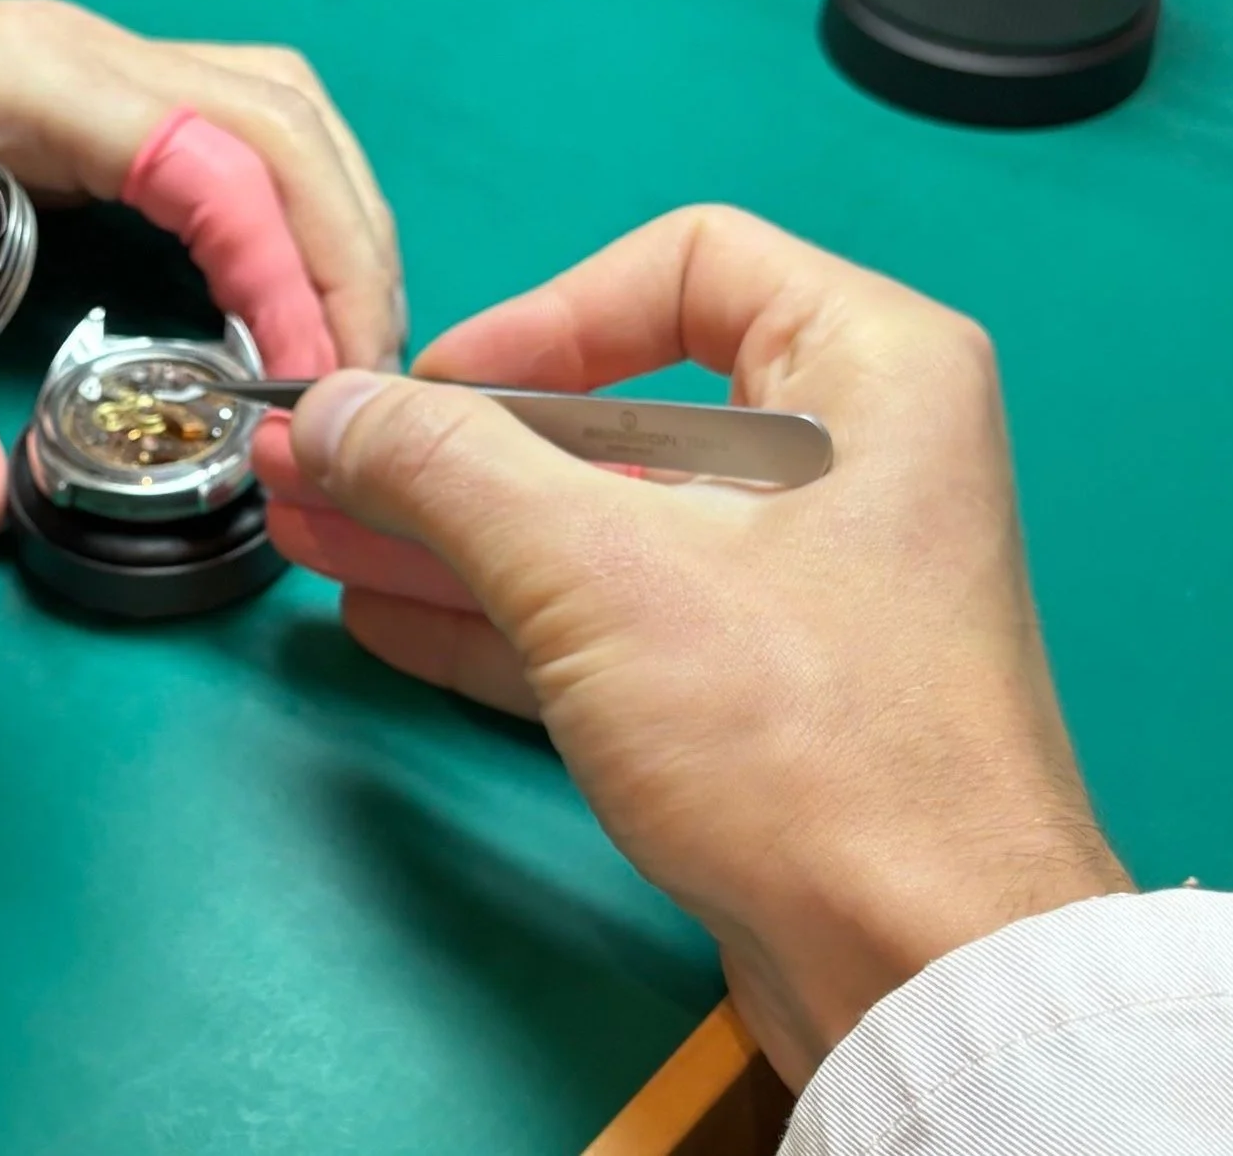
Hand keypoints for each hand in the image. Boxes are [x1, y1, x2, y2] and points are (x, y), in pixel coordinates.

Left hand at [0, 0, 400, 546]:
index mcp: (33, 84)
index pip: (214, 160)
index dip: (285, 270)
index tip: (305, 382)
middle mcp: (91, 56)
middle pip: (284, 124)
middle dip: (347, 255)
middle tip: (359, 383)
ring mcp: (103, 66)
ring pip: (284, 113)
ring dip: (340, 225)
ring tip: (347, 345)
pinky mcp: (104, 93)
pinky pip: (245, 130)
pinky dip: (298, 209)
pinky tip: (289, 299)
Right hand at [255, 207, 1130, 1086]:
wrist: (922, 969)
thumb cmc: (801, 732)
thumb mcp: (598, 571)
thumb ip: (446, 467)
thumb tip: (331, 409)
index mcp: (868, 369)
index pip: (686, 264)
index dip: (541, 313)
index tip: (435, 387)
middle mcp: (847, 458)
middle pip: (616, 408)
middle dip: (448, 443)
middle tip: (315, 457)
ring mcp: (801, 584)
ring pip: (597, 522)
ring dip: (448, 528)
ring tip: (309, 526)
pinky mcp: (757, 691)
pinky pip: (609, 617)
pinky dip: (500, 613)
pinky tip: (385, 610)